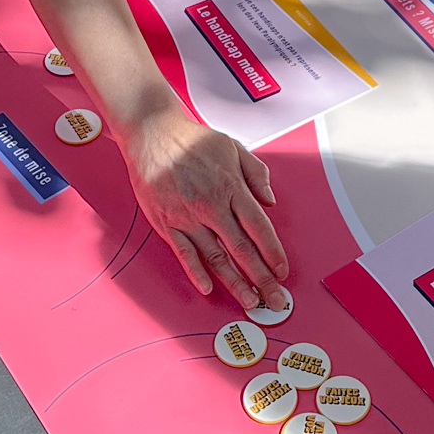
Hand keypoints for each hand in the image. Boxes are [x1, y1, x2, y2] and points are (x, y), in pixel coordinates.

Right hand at [123, 102, 289, 313]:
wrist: (152, 132)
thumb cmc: (191, 140)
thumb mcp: (233, 147)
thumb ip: (255, 174)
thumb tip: (270, 201)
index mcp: (231, 187)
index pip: (259, 227)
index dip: (273, 252)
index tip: (282, 270)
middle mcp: (211, 205)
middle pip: (241, 249)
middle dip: (261, 277)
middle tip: (274, 298)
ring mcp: (187, 215)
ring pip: (215, 257)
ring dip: (234, 282)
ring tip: (249, 301)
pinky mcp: (166, 222)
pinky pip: (183, 252)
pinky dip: (195, 272)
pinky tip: (208, 287)